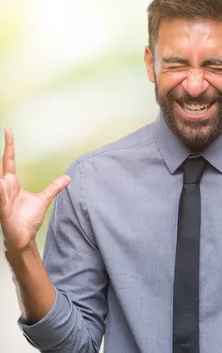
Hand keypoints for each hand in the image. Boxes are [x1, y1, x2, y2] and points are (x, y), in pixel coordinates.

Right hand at [0, 128, 70, 252]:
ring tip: (1, 163)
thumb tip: (68, 177)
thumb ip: (54, 187)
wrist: (24, 237)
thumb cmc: (28, 218)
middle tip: (5, 131)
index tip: (8, 130)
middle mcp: (3, 187)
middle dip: (0, 151)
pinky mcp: (1, 208)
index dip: (8, 145)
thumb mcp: (44, 199)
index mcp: (11, 183)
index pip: (8, 160)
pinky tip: (0, 182)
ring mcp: (1, 196)